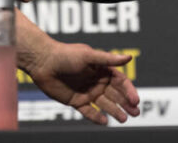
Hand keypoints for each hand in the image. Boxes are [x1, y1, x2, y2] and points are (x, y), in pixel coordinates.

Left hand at [21, 41, 140, 124]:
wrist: (42, 62)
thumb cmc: (66, 55)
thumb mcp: (89, 56)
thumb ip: (108, 59)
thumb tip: (130, 57)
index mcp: (102, 69)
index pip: (120, 82)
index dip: (129, 91)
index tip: (135, 100)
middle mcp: (96, 81)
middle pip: (115, 95)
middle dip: (126, 103)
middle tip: (136, 113)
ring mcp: (87, 92)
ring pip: (104, 104)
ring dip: (114, 111)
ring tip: (123, 119)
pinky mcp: (76, 101)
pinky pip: (88, 112)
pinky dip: (96, 117)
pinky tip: (105, 122)